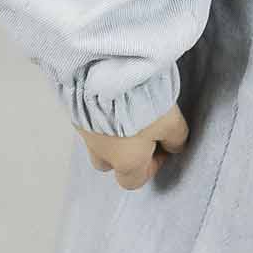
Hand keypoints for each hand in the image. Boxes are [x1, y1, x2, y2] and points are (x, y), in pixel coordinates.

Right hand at [75, 101, 189, 187]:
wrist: (110, 71)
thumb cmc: (141, 100)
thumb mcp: (171, 120)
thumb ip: (176, 139)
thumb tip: (175, 146)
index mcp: (126, 161)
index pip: (134, 181)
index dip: (151, 166)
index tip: (163, 146)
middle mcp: (101, 152)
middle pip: (111, 164)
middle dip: (126, 152)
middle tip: (144, 130)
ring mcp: (86, 132)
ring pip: (99, 142)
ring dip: (113, 133)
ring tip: (129, 110)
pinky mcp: (77, 111)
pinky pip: (90, 122)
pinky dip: (102, 116)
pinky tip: (115, 98)